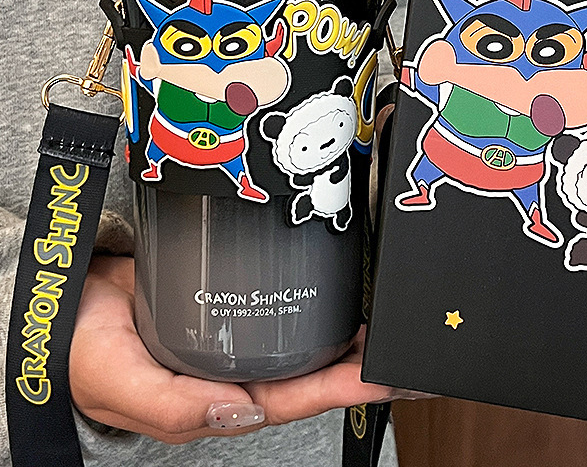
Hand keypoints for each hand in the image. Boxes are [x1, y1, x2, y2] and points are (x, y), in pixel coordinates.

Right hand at [70, 256, 395, 443]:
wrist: (67, 302)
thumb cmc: (87, 353)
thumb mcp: (122, 386)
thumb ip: (175, 407)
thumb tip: (240, 412)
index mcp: (216, 400)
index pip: (292, 400)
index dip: (341, 390)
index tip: (383, 376)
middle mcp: (234, 372)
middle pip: (310, 374)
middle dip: (358, 366)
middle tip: (402, 347)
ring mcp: (235, 338)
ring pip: (300, 343)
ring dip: (343, 336)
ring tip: (384, 323)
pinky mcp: (232, 303)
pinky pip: (279, 308)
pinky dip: (311, 305)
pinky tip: (334, 291)